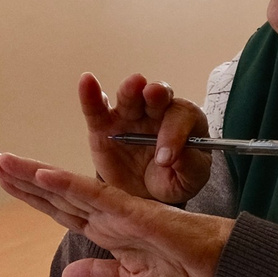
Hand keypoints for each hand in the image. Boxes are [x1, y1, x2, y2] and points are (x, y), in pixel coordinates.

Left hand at [0, 151, 229, 276]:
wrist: (218, 268)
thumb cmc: (184, 269)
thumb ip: (100, 276)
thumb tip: (67, 275)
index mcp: (106, 228)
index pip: (59, 208)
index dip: (30, 195)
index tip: (2, 180)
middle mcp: (106, 213)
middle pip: (55, 192)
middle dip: (20, 176)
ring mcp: (117, 209)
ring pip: (67, 187)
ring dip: (33, 173)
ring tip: (2, 159)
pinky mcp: (132, 212)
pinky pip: (94, 195)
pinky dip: (68, 184)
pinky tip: (43, 175)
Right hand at [79, 73, 210, 206]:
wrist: (144, 194)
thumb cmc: (171, 181)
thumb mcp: (188, 180)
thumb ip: (190, 166)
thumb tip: (181, 156)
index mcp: (184, 122)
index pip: (181, 118)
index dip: (174, 133)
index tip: (165, 158)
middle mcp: (157, 112)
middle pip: (158, 96)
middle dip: (157, 93)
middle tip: (155, 93)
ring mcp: (128, 116)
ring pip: (129, 96)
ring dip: (130, 89)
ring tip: (132, 85)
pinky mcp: (103, 126)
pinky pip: (97, 108)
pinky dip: (90, 94)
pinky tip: (87, 82)